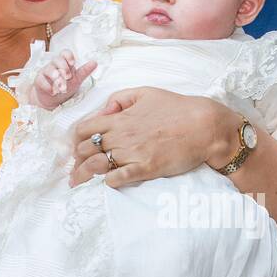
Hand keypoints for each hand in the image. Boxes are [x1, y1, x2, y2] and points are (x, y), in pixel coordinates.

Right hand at [29, 51, 96, 109]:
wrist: (53, 100)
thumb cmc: (65, 86)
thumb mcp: (77, 79)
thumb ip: (84, 71)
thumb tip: (95, 62)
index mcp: (64, 63)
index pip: (65, 53)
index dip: (68, 56)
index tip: (72, 63)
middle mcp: (54, 65)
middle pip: (57, 60)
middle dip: (63, 68)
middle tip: (68, 77)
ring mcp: (45, 72)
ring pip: (49, 69)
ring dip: (56, 78)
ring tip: (61, 87)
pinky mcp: (38, 81)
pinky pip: (41, 80)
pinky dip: (48, 87)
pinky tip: (53, 92)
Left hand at [68, 87, 236, 188]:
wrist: (203, 126)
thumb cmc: (177, 108)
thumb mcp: (145, 93)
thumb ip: (120, 99)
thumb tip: (104, 111)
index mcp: (120, 118)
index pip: (84, 129)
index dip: (75, 139)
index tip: (75, 148)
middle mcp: (121, 135)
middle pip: (85, 149)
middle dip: (75, 160)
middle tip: (73, 168)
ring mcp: (133, 153)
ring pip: (96, 165)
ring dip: (82, 175)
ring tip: (76, 183)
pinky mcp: (145, 168)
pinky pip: (118, 178)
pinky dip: (108, 182)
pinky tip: (105, 183)